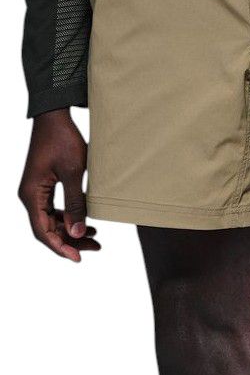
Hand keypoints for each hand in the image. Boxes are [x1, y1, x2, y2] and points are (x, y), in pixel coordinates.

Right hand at [19, 108, 99, 261]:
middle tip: (95, 247)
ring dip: (70, 230)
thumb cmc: (63, 140)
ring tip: (96, 237)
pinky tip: (86, 221)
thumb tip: (77, 232)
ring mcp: (35, 191)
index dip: (60, 247)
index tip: (79, 257)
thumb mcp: (73, 173)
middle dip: (70, 241)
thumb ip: (75, 204)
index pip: (43, 231)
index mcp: (31, 195)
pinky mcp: (43, 185)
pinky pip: (53, 209)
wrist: (54, 116)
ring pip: (51, 220)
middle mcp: (29, 195)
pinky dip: (68, 217)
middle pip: (47, 229)